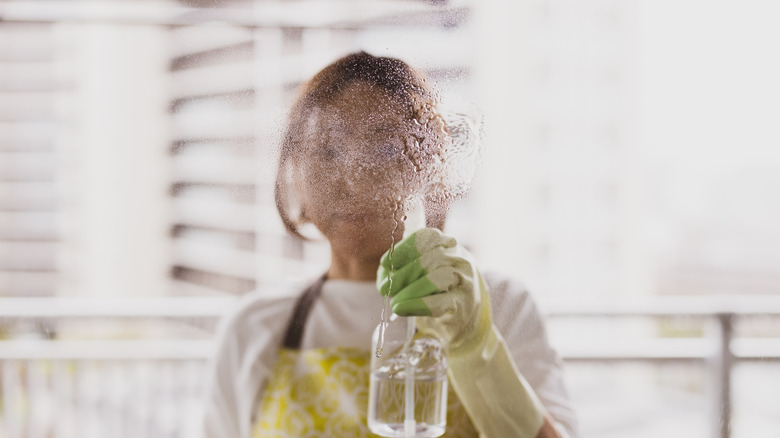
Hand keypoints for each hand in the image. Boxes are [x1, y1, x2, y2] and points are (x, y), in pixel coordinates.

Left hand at [377, 228, 491, 353]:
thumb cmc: (437, 288)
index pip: (429, 237)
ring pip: (438, 278)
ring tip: (394, 302)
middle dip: (403, 274)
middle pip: (432, 258)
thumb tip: (384, 276)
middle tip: (385, 289)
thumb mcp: (423, 270)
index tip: (385, 263)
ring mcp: (465, 281)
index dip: (404, 249)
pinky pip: (440, 302)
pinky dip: (417, 305)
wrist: (464, 315)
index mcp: (448, 244)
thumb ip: (402, 268)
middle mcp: (459, 259)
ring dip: (410, 290)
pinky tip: (402, 308)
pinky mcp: (463, 305)